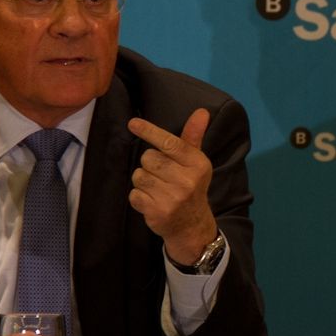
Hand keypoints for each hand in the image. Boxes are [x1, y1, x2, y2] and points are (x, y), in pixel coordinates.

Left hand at [128, 108, 218, 262]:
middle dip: (150, 164)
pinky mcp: (158, 212)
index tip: (133, 123)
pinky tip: (152, 200)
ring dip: (143, 180)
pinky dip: (139, 197)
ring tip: (157, 188)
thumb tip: (202, 111)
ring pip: (139, 176)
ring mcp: (172, 198)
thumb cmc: (190, 185)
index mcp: (197, 164)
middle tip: (162, 173)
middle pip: (149, 158)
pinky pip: (134, 194)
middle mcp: (187, 181)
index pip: (170, 143)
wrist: (192, 224)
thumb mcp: (195, 162)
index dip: (150, 132)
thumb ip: (193, 136)